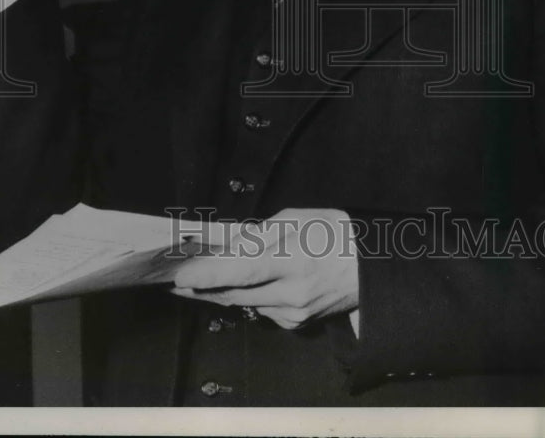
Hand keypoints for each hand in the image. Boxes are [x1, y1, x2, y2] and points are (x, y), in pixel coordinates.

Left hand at [171, 208, 358, 329]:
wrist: (370, 265)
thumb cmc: (333, 233)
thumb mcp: (295, 219)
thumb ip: (257, 235)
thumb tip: (225, 249)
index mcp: (294, 259)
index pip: (242, 271)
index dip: (208, 275)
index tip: (179, 277)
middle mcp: (293, 292)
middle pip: (234, 293)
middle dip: (200, 288)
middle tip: (174, 281)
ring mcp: (294, 313)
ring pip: (243, 305)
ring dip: (220, 292)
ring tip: (198, 282)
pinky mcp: (296, 324)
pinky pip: (260, 311)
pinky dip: (248, 298)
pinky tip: (246, 285)